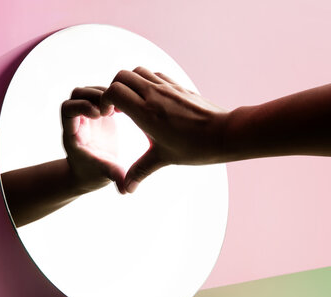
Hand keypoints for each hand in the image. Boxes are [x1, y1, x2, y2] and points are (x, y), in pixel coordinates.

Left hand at [62, 86, 125, 193]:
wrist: (91, 173)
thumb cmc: (94, 175)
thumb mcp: (105, 175)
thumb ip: (114, 177)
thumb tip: (125, 190)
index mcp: (73, 133)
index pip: (67, 109)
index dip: (81, 107)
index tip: (98, 115)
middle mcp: (78, 121)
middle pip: (76, 94)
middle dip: (93, 95)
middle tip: (110, 108)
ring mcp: (88, 115)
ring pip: (89, 91)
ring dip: (104, 93)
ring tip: (119, 108)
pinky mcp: (100, 114)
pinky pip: (102, 95)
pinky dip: (112, 96)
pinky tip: (124, 107)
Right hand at [100, 67, 229, 192]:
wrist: (224, 133)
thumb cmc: (194, 147)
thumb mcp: (163, 159)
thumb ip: (140, 171)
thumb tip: (126, 190)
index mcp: (146, 112)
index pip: (114, 91)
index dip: (106, 100)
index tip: (110, 115)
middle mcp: (155, 94)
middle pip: (122, 76)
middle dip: (114, 89)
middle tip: (118, 108)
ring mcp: (167, 87)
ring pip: (138, 71)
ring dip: (130, 83)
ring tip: (133, 103)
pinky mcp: (178, 86)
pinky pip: (155, 74)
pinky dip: (146, 82)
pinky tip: (151, 101)